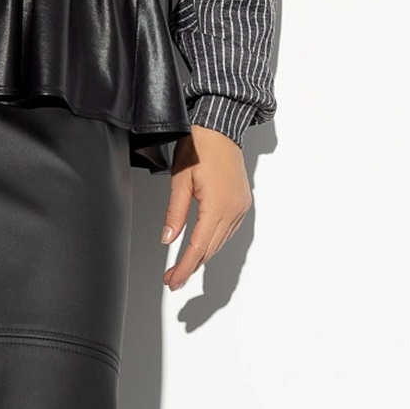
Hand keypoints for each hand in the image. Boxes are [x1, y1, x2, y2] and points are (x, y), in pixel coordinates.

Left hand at [159, 126, 251, 289]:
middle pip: (210, 249)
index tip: (173, 280)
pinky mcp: (241, 202)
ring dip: (202, 256)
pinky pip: (227, 230)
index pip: (198, 247)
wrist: (221, 127)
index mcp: (218, 206)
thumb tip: (168, 238)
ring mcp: (240, 206)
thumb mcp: (180, 180)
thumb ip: (174, 212)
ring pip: (220, 241)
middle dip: (191, 267)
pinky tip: (202, 246)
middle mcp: (233, 210)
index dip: (184, 267)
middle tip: (173, 279)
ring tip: (183, 266)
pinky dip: (213, 241)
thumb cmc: (200, 146)